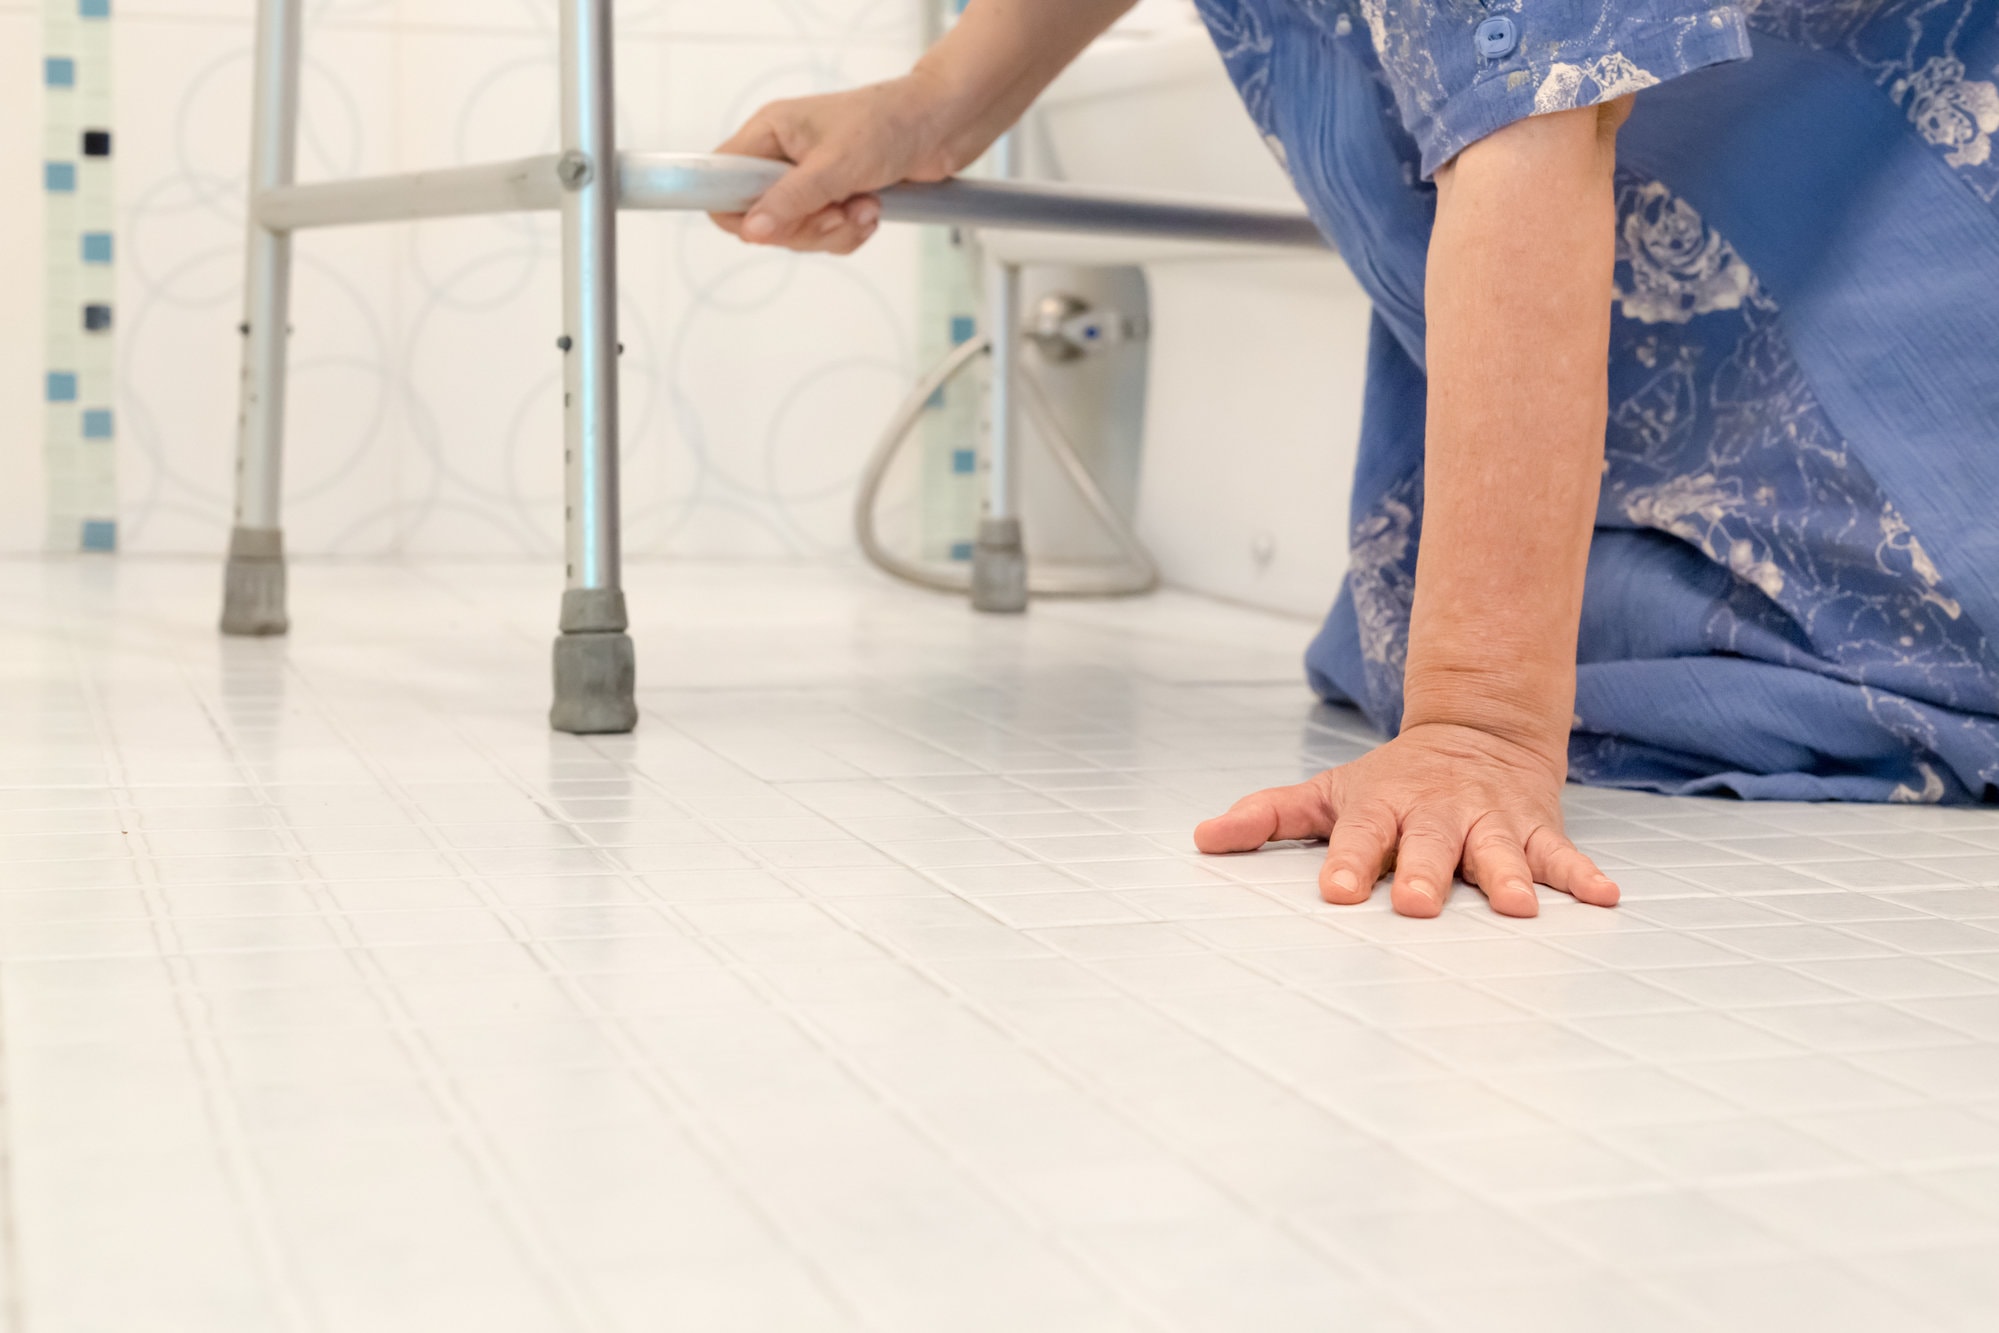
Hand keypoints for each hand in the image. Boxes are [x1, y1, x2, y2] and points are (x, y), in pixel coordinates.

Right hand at [710, 71, 962, 254]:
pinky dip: (852, 231)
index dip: (738, 211)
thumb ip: (790, 200)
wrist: (942, 126)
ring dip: (836, 229)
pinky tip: (873, 210)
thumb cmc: (890, 124)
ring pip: (797, 233)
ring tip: (865, 205)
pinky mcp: (836, 199)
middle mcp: (783, 158)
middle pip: (762, 220)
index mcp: (769, 134)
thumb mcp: (835, 164)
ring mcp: (810, 181)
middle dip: (805, 226)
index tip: (772, 222)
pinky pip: (827, 236)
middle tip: (837, 211)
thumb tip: (752, 230)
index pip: (720, 181)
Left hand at [1193, 723, 1619, 918]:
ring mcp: (1489, 823)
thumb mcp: (1329, 792)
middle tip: (1420, 906)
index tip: (1339, 893)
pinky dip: (1582, 876)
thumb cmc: (1393, 782)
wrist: (1478, 731)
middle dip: (1427, 875)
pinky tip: (1605, 897)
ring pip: (1499, 853)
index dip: (1350, 864)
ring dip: (1509, 879)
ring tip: (1520, 909)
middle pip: (1431, 847)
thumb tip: (1202, 838)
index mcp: (1384, 808)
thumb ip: (1268, 816)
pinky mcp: (1535, 831)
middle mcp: (1438, 815)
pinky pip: (1561, 855)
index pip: (1361, 838)